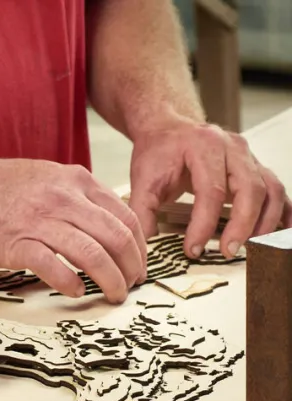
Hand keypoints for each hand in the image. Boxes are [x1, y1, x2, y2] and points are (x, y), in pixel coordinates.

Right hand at [0, 157, 147, 303]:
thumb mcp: (47, 179)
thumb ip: (76, 199)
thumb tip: (101, 228)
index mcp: (75, 181)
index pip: (125, 217)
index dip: (139, 247)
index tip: (138, 265)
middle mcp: (63, 198)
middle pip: (116, 238)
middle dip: (131, 268)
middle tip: (131, 286)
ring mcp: (40, 220)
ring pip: (93, 254)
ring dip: (110, 280)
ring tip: (113, 295)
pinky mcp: (16, 243)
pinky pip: (55, 267)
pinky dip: (71, 283)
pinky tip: (75, 292)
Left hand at [128, 119, 291, 258]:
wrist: (170, 129)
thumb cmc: (159, 153)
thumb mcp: (142, 180)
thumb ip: (142, 213)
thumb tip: (147, 246)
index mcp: (204, 147)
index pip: (211, 190)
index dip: (203, 224)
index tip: (193, 249)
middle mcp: (233, 148)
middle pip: (249, 188)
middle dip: (242, 224)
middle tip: (228, 251)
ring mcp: (248, 157)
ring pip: (270, 190)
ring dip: (264, 222)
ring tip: (250, 248)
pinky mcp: (255, 168)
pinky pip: (276, 191)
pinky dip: (281, 213)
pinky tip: (278, 234)